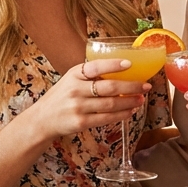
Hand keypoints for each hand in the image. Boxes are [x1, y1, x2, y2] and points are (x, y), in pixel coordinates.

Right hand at [26, 58, 148, 139]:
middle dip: (131, 87)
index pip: (96, 67)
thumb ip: (89, 76)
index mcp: (73, 75)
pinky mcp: (81, 122)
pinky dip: (121, 115)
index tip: (129, 64)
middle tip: (145, 85)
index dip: (113, 65)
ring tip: (140, 99)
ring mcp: (78, 107)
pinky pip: (106, 118)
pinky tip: (130, 111)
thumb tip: (121, 73)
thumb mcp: (70, 80)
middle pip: (108, 87)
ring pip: (111, 104)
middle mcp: (75, 90)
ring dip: (129, 102)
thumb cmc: (60, 97)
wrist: (42, 119)